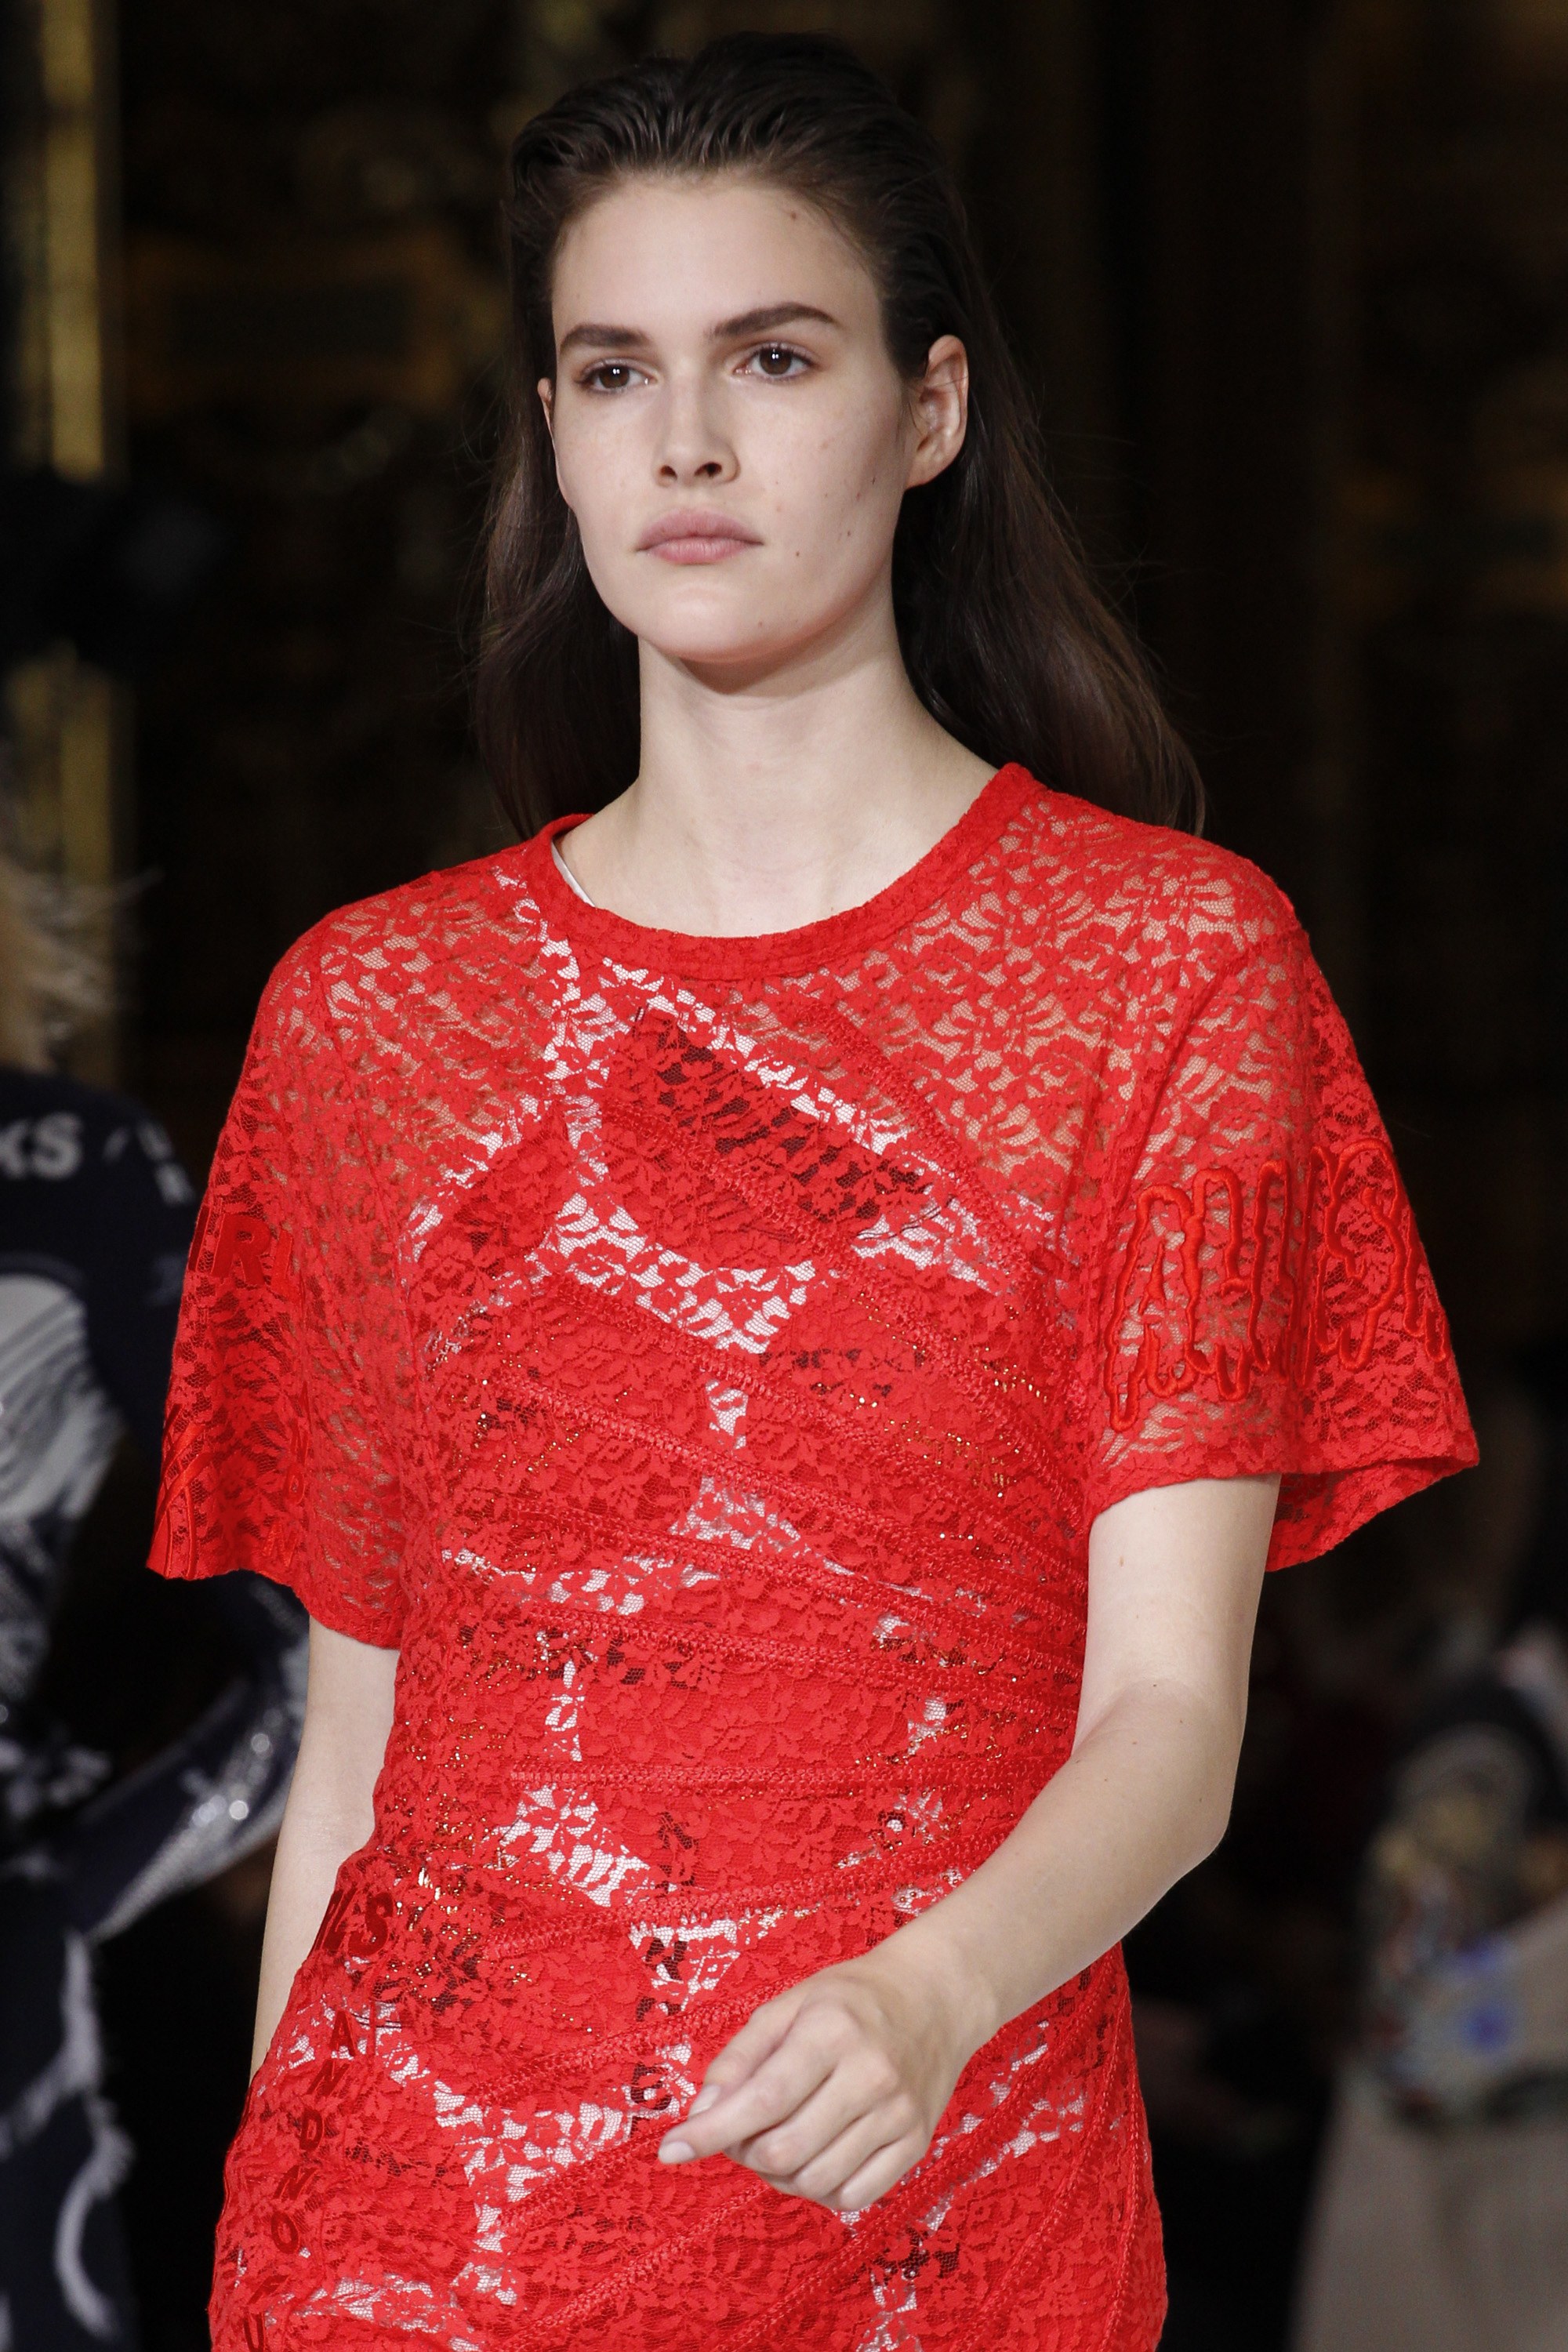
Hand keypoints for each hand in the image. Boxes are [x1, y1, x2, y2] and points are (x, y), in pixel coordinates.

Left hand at [656, 1941, 986, 2212]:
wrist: (935, 1998)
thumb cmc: (851, 2000)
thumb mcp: (788, 2005)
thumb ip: (740, 2058)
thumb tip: (703, 2114)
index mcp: (832, 2030)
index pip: (762, 2099)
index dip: (711, 2133)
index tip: (670, 2151)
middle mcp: (870, 2075)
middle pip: (784, 2150)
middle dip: (743, 2152)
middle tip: (738, 2131)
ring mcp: (898, 2114)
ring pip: (814, 2181)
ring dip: (777, 2174)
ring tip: (776, 2138)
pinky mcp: (915, 2144)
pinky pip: (852, 2196)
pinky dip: (818, 2187)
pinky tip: (813, 2154)